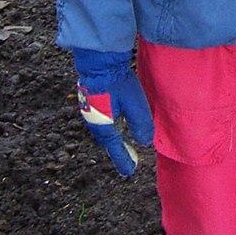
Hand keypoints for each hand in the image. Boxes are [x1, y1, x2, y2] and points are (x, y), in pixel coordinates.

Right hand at [72, 49, 153, 176]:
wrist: (98, 63)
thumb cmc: (117, 84)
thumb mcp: (135, 105)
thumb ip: (141, 125)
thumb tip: (144, 141)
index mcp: (105, 127)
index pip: (116, 148)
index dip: (123, 160)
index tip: (130, 172)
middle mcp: (95, 123)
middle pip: (108, 140)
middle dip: (118, 149)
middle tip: (128, 157)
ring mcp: (90, 111)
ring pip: (104, 130)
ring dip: (114, 136)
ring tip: (122, 140)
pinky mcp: (90, 101)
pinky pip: (102, 119)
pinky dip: (110, 124)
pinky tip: (116, 119)